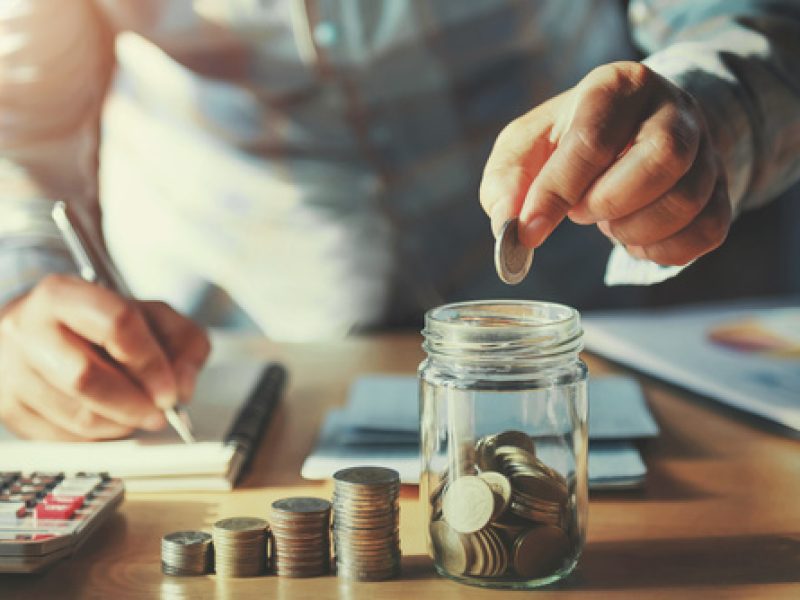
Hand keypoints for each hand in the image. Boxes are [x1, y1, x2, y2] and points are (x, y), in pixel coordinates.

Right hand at [0, 274, 210, 439]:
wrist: (42, 328)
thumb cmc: (101, 323)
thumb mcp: (152, 317)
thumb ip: (184, 342)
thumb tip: (183, 386)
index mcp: (64, 294)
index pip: (116, 324)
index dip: (151, 363)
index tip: (170, 390)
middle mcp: (27, 328)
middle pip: (87, 376)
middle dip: (134, 403)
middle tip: (158, 413)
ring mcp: (10, 369)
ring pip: (75, 415)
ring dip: (119, 425)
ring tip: (137, 415)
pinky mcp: (5, 406)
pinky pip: (60, 439)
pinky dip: (97, 439)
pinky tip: (110, 422)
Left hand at [480, 61, 730, 265]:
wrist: (631, 129)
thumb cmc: (570, 138)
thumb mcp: (527, 145)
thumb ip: (508, 180)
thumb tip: (509, 222)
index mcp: (617, 86)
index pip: (593, 141)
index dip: (557, 193)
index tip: (529, 231)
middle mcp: (673, 109)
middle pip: (661, 160)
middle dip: (607, 202)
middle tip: (581, 212)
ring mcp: (706, 148)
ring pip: (686, 201)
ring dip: (632, 229)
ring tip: (607, 221)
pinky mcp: (721, 188)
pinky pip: (707, 231)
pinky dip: (662, 250)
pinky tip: (636, 238)